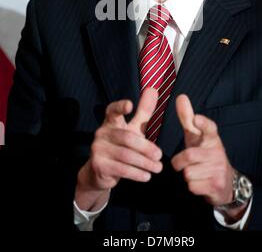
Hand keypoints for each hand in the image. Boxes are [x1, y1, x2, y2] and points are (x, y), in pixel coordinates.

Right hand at [75, 87, 162, 210]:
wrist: (100, 173)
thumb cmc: (121, 146)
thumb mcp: (133, 128)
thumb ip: (143, 111)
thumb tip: (152, 89)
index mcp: (110, 122)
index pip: (113, 110)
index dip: (120, 107)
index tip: (130, 105)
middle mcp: (101, 133)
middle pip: (127, 138)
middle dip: (146, 148)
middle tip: (160, 155)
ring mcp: (97, 149)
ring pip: (126, 155)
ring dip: (145, 163)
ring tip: (158, 168)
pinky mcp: (98, 165)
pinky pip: (121, 169)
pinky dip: (137, 173)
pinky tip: (147, 176)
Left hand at [171, 94, 235, 207]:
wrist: (226, 183)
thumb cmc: (205, 154)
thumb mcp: (197, 137)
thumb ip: (187, 118)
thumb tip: (181, 96)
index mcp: (212, 138)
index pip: (209, 128)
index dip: (202, 123)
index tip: (196, 119)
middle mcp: (217, 152)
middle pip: (189, 155)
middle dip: (179, 162)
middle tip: (180, 163)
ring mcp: (218, 169)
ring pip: (189, 173)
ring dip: (187, 175)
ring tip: (195, 173)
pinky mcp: (217, 186)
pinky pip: (193, 186)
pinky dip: (192, 186)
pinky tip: (200, 183)